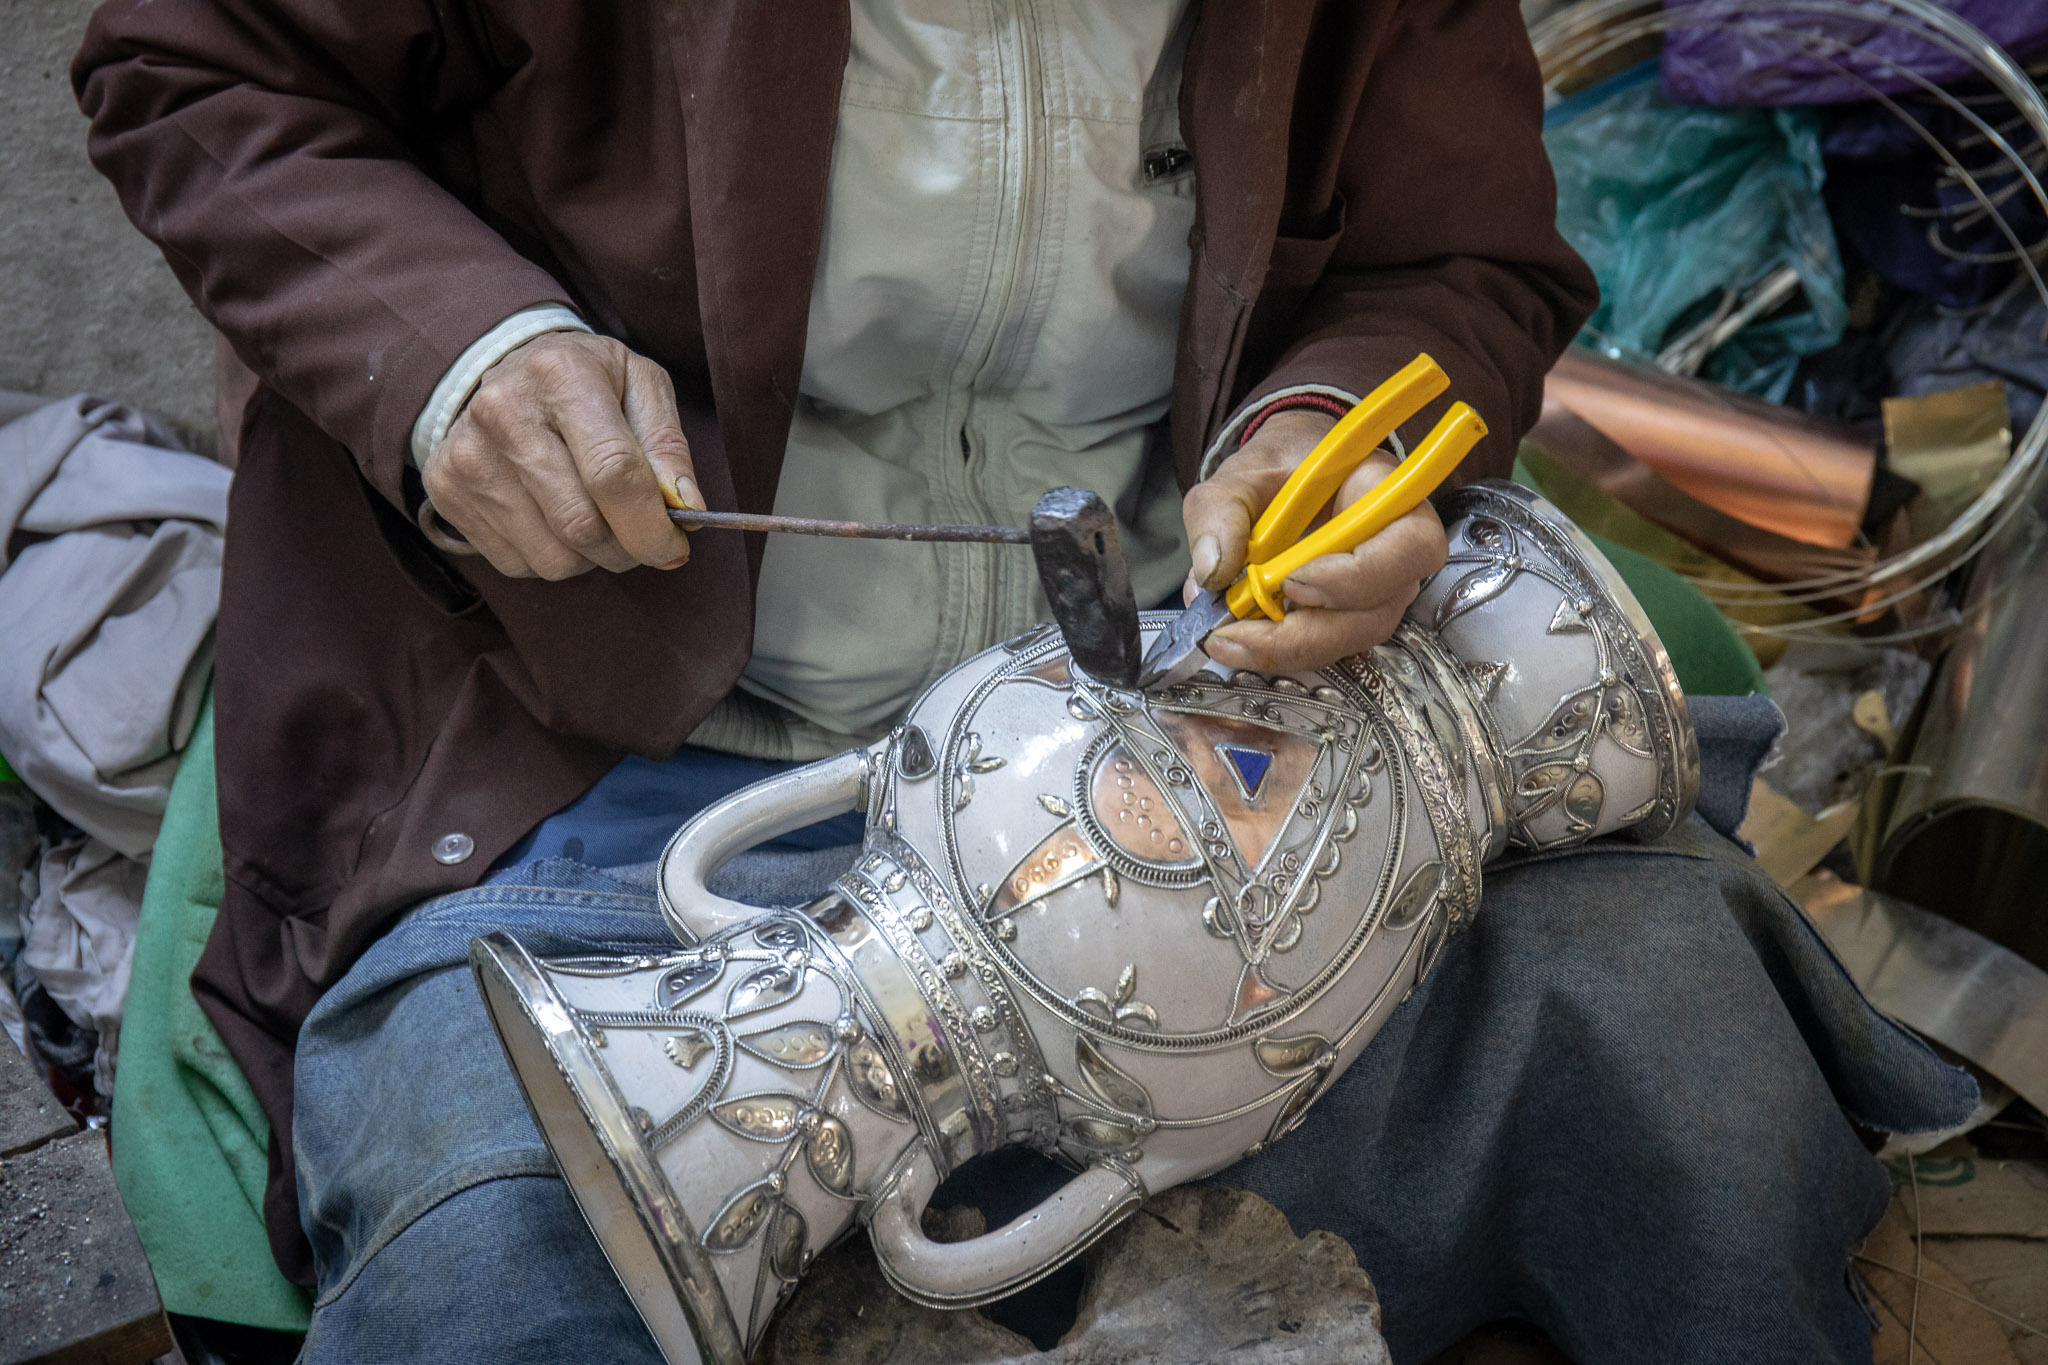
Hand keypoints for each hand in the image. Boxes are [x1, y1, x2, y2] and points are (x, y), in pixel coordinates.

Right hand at [421, 331, 702, 578]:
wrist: (503, 371)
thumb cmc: (586, 381)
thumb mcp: (640, 386)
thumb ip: (668, 446)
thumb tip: (686, 509)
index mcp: (561, 376)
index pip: (613, 473)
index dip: (651, 526)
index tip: (674, 548)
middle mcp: (503, 413)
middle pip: (581, 525)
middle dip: (626, 549)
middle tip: (639, 538)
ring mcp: (467, 455)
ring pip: (551, 557)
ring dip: (589, 557)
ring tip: (594, 520)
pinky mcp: (445, 489)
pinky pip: (517, 563)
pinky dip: (550, 555)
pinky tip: (552, 518)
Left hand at [1179, 409, 1448, 673]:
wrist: (1285, 478)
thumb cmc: (1279, 469)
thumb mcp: (1239, 476)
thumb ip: (1220, 511)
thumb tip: (1213, 570)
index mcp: (1387, 496)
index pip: (1410, 546)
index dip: (1358, 576)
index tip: (1291, 584)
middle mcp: (1397, 552)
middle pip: (1378, 612)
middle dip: (1307, 635)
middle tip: (1238, 635)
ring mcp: (1378, 591)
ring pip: (1353, 639)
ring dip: (1290, 649)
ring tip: (1229, 641)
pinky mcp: (1349, 616)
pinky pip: (1327, 645)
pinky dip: (1284, 651)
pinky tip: (1240, 642)